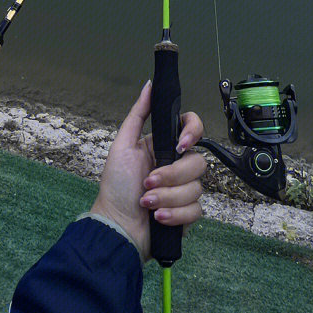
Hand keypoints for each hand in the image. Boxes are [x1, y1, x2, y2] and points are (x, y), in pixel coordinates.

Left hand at [90, 81, 205, 260]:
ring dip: (167, 198)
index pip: (192, 128)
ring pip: (196, 187)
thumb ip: (138, 114)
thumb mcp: (122, 146)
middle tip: (148, 183)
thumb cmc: (116, 187)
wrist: (116, 227)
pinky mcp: (188, 214)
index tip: (180, 145)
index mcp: (164, 146)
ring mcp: (184, 190)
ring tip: (147, 204)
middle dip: (170, 176)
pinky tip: (158, 218)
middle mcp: (177, 166)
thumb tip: (149, 86)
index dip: (193, 132)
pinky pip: (196, 210)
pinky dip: (174, 215)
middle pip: (197, 161)